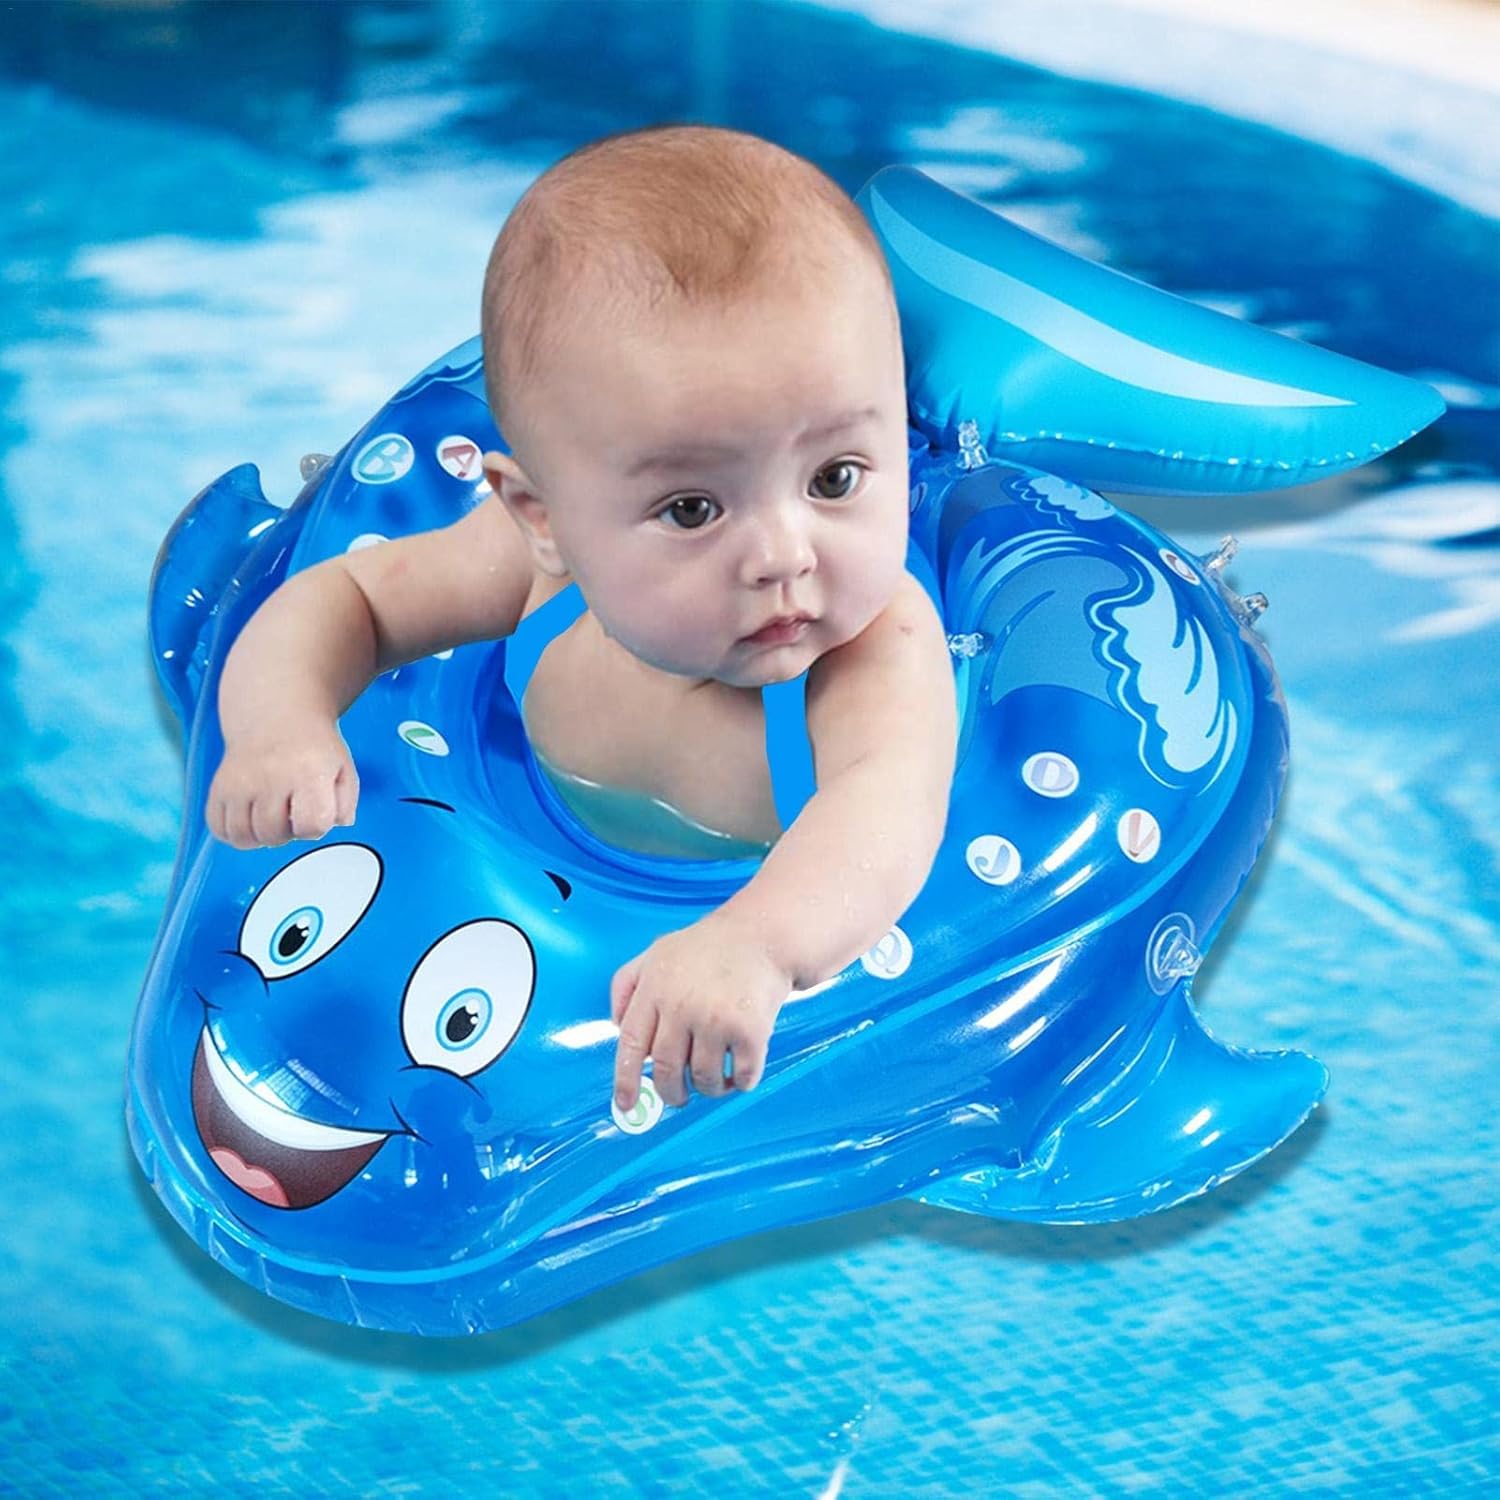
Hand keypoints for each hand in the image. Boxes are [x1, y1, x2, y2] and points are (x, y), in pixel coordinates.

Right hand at [206, 723, 359, 848]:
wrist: (277, 716)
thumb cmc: (313, 749)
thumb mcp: (343, 770)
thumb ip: (346, 804)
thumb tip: (338, 823)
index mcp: (309, 772)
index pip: (312, 825)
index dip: (317, 827)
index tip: (316, 813)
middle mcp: (272, 776)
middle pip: (274, 834)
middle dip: (287, 833)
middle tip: (292, 813)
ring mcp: (241, 782)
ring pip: (243, 836)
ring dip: (260, 837)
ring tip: (272, 818)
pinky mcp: (220, 786)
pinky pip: (219, 828)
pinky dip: (233, 833)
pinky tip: (250, 818)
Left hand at [610, 911, 792, 1110]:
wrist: (763, 935)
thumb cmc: (709, 947)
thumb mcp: (656, 953)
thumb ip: (626, 984)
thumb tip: (617, 1027)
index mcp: (655, 987)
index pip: (631, 1043)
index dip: (625, 1080)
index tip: (626, 1104)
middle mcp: (681, 1005)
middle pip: (666, 1070)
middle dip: (671, 1093)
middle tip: (679, 1096)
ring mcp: (716, 1019)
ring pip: (704, 1079)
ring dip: (710, 1088)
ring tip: (717, 1077)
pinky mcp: (750, 1030)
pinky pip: (742, 1076)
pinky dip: (742, 1082)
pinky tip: (741, 1070)